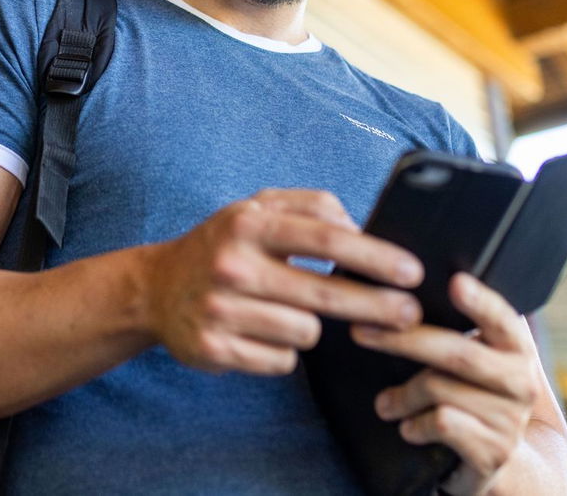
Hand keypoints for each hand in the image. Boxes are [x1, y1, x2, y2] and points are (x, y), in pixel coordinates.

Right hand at [141, 189, 425, 374]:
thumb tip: (359, 226)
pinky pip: (280, 361)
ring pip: (305, 332)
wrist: (155, 289)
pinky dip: (282, 352)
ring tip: (288, 311)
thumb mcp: (257, 208)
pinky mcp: (214, 349)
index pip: (325, 238)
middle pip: (324, 293)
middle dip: (376, 306)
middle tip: (409, 314)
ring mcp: (221, 309)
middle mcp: (232, 264)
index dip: (375, 256)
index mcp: (248, 223)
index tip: (411, 271)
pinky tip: (263, 333)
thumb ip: (310, 205)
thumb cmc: (223, 245)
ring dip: (310, 326)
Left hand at [353, 273, 540, 494]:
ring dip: (401, 395)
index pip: (502, 318)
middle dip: (402, 339)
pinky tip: (408, 427)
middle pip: (456, 352)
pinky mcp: (493, 450)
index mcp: (515, 348)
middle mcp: (521, 380)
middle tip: (359, 330)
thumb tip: (399, 285)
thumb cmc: (473, 394)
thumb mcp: (477, 359)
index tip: (455, 281)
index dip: (481, 301)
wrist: (500, 457)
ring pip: (439, 389)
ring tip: (384, 404)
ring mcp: (510, 418)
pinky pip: (441, 423)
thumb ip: (456, 327)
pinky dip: (415, 424)